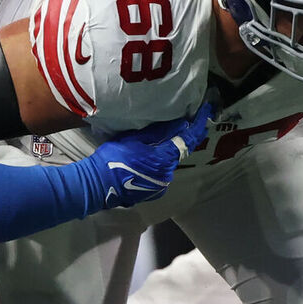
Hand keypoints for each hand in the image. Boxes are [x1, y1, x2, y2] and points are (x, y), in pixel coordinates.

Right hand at [88, 101, 212, 207]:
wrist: (96, 185)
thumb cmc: (113, 158)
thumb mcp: (135, 139)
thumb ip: (159, 132)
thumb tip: (180, 123)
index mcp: (164, 159)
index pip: (188, 139)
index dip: (198, 124)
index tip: (206, 111)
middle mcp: (167, 174)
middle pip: (178, 152)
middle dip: (182, 138)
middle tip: (185, 121)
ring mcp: (161, 186)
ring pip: (169, 163)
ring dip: (167, 152)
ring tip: (160, 141)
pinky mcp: (153, 192)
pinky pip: (161, 174)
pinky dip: (159, 164)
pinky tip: (149, 158)